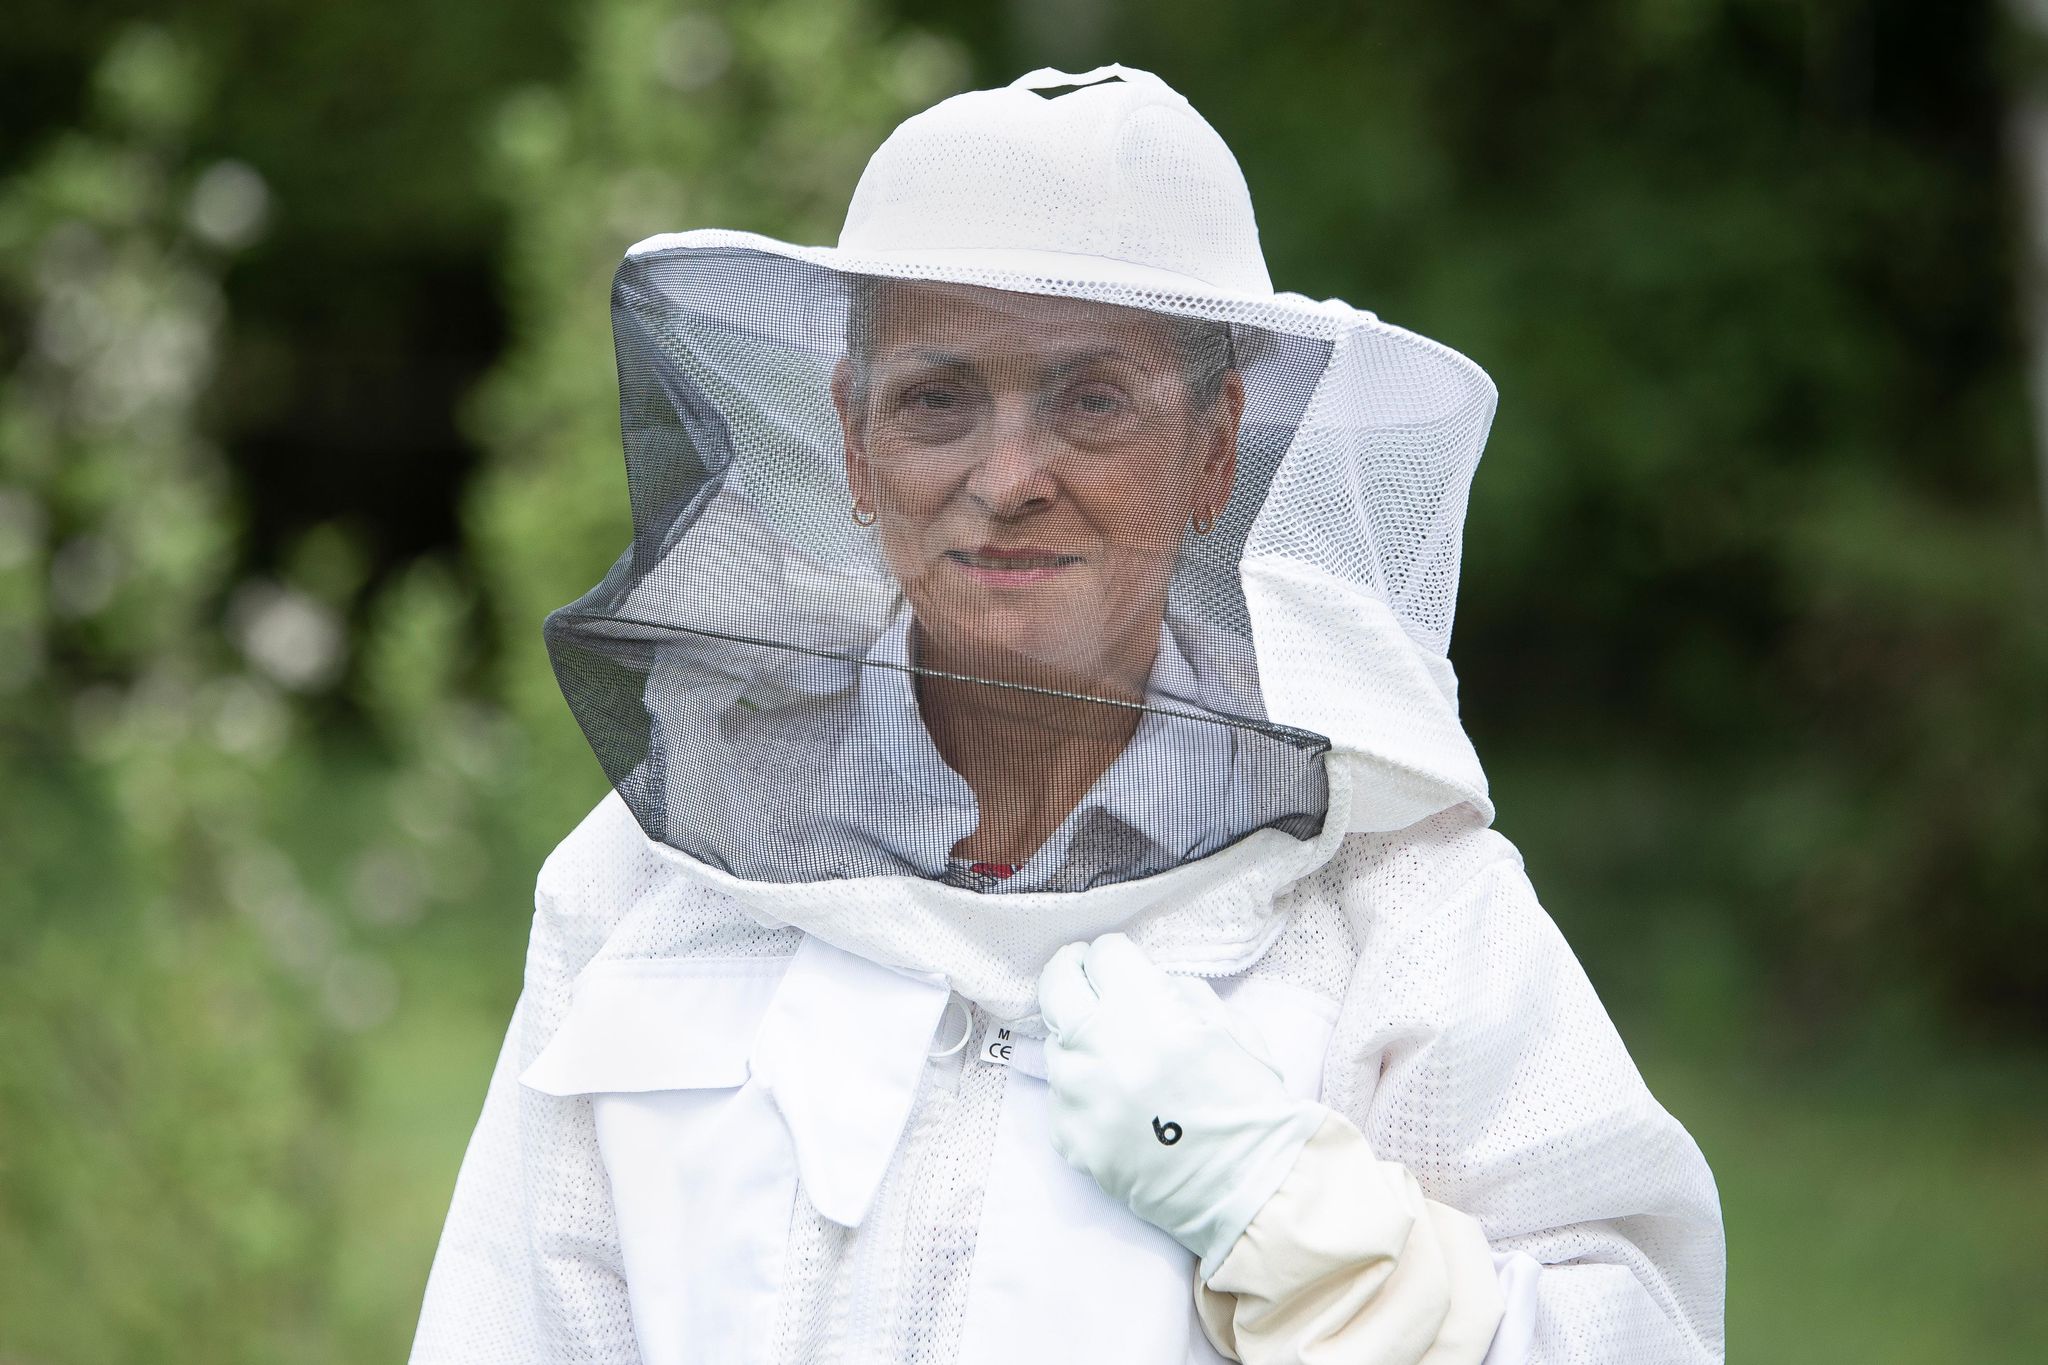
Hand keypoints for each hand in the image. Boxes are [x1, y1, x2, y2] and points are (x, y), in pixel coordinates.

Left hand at [1036, 933, 1326, 1278]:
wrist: (1250, 1187)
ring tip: (1114, 1057)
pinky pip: (1062, 1097)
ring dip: (1080, 1040)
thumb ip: (1178, 993)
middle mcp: (1097, 1044)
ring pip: (1056, 1044)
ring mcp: (1076, 1094)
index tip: (1120, 964)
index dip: (1116, 956)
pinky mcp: (1069, 1137)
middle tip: (1086, 976)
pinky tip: (1116, 1104)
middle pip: (1057, 984)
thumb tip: (1141, 983)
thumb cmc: (1250, 1102)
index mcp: (1142, 1008)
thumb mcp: (1230, 1026)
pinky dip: (1083, 1092)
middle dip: (1073, 973)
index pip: (1103, 955)